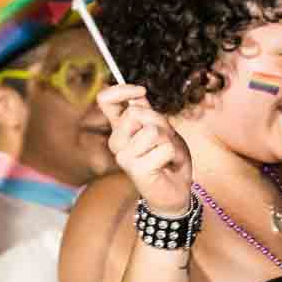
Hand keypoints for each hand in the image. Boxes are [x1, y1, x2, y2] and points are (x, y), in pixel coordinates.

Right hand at [99, 84, 192, 216]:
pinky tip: (169, 165)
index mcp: (120, 129)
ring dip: (170, 140)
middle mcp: (116, 141)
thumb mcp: (162, 129)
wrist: (175, 191)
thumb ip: (148, 112)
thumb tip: (137, 93)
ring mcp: (123, 156)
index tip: (141, 91)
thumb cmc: (168, 159)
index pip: (106, 101)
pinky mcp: (136, 169)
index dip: (121, 90)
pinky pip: (164, 147)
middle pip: (137, 112)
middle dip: (161, 122)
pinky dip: (174, 154)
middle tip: (166, 140)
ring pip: (153, 130)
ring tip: (168, 154)